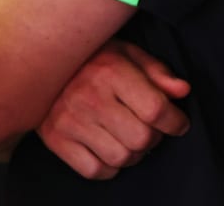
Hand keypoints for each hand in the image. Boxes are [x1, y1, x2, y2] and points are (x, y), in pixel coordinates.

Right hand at [38, 39, 190, 179]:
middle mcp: (90, 98)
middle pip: (141, 138)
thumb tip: (182, 91)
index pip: (155, 109)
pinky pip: (94, 170)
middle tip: (153, 129)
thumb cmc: (93, 59)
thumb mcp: (128, 53)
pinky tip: (111, 149)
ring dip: (135, 154)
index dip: (175, 121)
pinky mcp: (56, 140)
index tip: (179, 123)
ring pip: (121, 158)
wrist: (41, 65)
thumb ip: (157, 72)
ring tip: (132, 139)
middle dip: (156, 137)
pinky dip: (110, 167)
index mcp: (112, 72)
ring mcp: (70, 121)